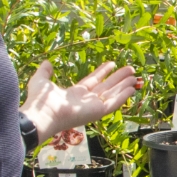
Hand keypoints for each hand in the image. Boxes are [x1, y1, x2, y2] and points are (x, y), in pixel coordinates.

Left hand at [24, 61, 139, 143]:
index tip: (112, 64)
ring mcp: (93, 107)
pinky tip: (132, 89)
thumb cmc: (40, 100)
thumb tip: (47, 62)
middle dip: (118, 78)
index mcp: (74, 94)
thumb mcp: (41, 80)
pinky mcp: (97, 112)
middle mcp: (86, 101)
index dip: (103, 72)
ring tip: (136, 77)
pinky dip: (123, 96)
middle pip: (106, 87)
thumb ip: (45, 71)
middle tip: (131, 69)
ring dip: (124, 86)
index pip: (93, 81)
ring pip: (113, 94)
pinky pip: (113, 103)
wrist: (42, 113)